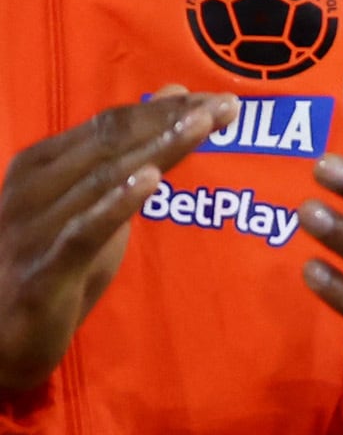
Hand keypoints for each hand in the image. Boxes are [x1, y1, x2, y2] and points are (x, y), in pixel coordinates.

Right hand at [0, 89, 235, 392]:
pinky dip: (117, 202)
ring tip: (202, 126)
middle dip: (171, 120)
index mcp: (43, 163)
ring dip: (158, 149)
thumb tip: (174, 97)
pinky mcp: (44, 268)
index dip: (166, 108)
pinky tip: (152, 180)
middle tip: (228, 106)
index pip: (112, 123)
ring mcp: (34, 225)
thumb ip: (132, 153)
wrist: (1, 337)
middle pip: (111, 141)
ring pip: (103, 176)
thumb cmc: (55, 263)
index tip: (220, 99)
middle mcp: (34, 185)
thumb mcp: (98, 203)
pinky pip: (84, 229)